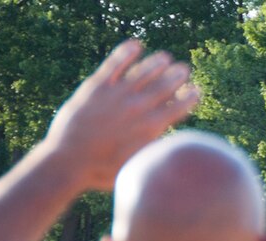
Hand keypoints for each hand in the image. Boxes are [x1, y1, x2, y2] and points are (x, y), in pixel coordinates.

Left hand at [44, 40, 199, 190]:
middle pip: (163, 86)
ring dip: (156, 63)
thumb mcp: (139, 165)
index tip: (196, 91)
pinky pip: (114, 64)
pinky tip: (135, 45)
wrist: (69, 162)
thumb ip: (156, 152)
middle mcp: (137, 108)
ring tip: (164, 58)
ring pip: (143, 72)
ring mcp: (117, 95)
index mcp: (151, 128)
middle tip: (184, 69)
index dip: (189, 97)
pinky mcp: (96, 87)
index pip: (177, 107)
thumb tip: (173, 147)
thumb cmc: (104, 171)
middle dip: (177, 76)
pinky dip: (126, 53)